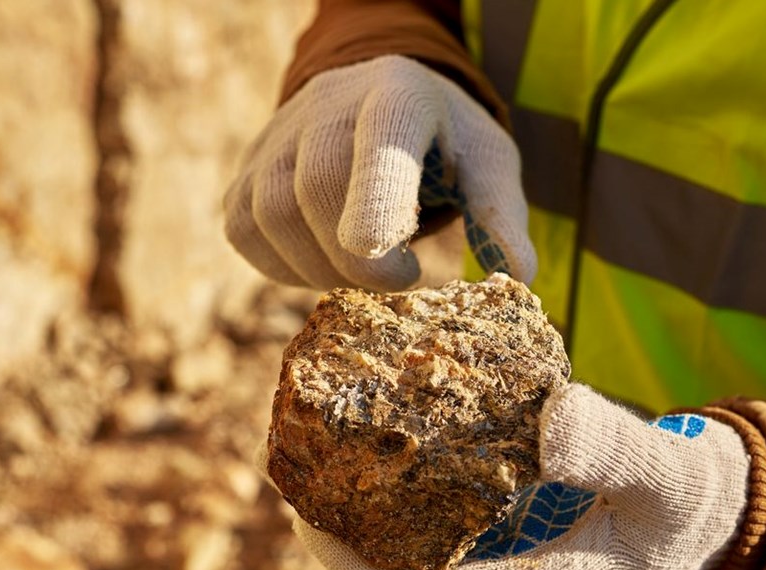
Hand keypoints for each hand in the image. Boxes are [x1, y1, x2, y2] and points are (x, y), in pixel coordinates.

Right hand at [223, 55, 535, 290]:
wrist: (374, 107)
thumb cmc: (444, 146)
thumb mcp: (487, 166)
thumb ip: (501, 214)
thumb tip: (520, 276)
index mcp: (401, 94)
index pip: (381, 141)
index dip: (374, 195)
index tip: (376, 248)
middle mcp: (328, 103)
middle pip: (319, 188)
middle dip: (360, 261)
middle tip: (402, 279)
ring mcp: (276, 135)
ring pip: (272, 215)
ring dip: (321, 269)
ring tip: (366, 271)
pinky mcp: (245, 171)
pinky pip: (245, 232)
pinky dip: (285, 266)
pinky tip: (324, 260)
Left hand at [291, 384, 750, 569]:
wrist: (711, 502)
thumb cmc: (691, 505)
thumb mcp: (667, 478)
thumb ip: (616, 451)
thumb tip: (547, 419)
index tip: (311, 532)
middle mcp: (507, 557)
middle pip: (406, 556)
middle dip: (343, 523)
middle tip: (292, 466)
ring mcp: (508, 526)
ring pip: (421, 518)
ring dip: (370, 483)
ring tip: (321, 429)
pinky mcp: (514, 490)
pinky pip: (453, 475)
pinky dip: (418, 446)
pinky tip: (394, 398)